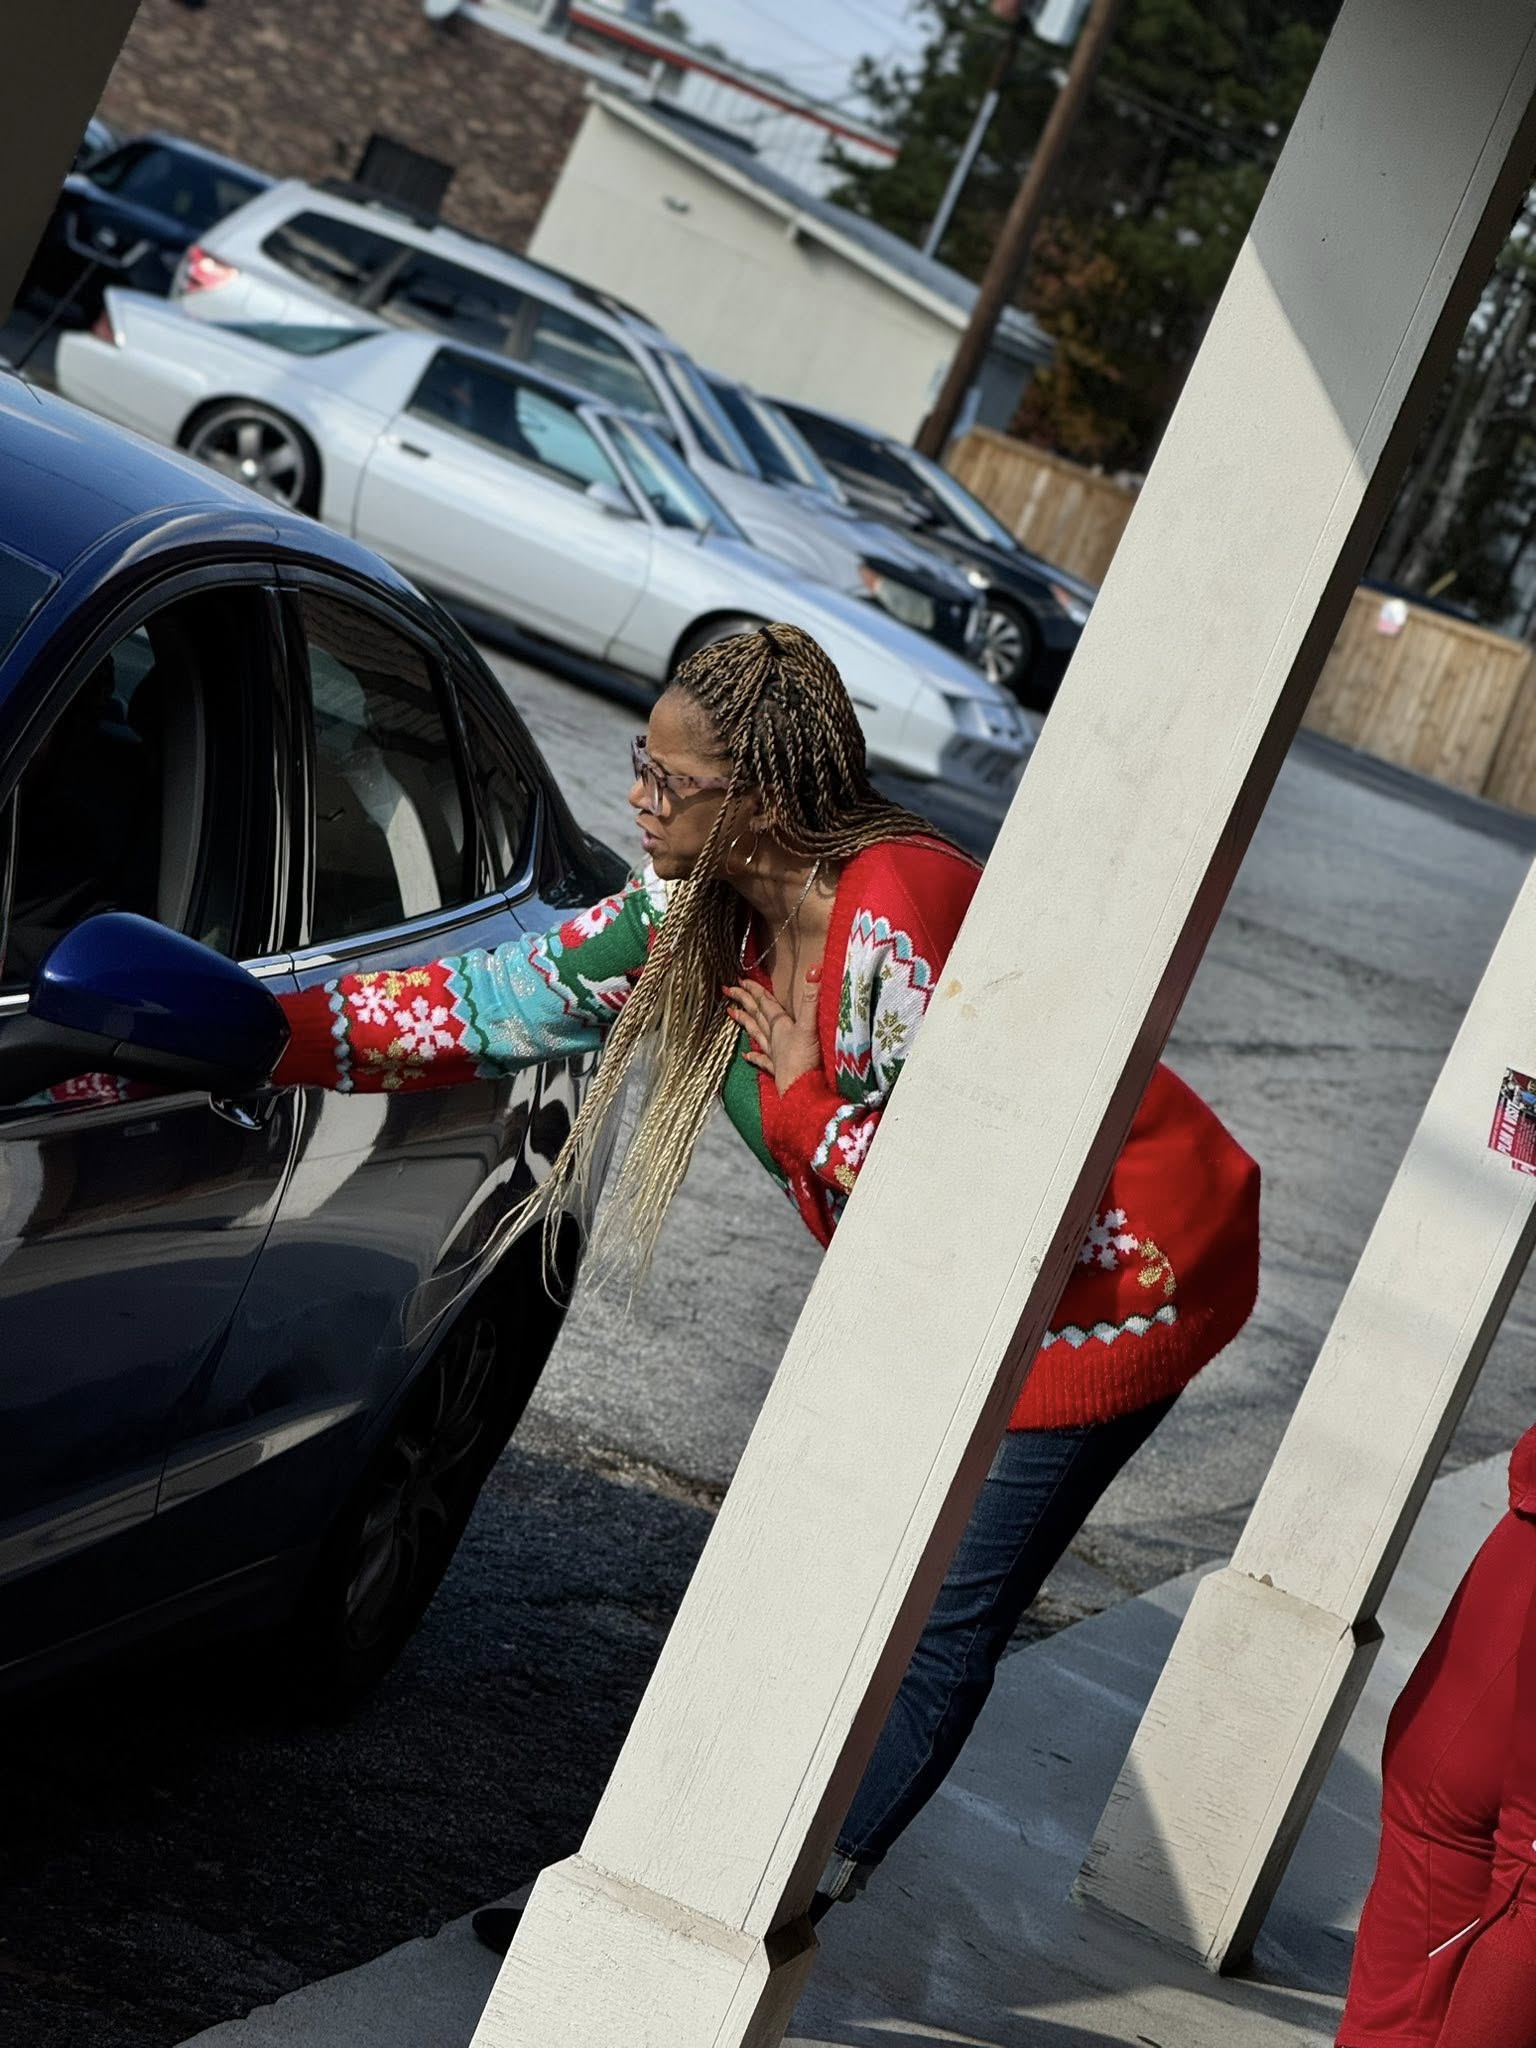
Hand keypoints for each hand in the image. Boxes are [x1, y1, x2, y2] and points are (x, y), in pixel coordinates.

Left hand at [724, 975, 821, 1094]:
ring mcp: (775, 1055)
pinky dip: (754, 1057)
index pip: (766, 1003)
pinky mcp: (778, 1071)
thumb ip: (812, 999)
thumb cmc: (805, 1061)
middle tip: (727, 990)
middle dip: (744, 1001)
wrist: (803, 1093)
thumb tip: (814, 969)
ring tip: (731, 1014)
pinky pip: (762, 1062)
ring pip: (756, 1034)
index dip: (754, 990)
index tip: (740, 980)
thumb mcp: (810, 1026)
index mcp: (781, 1026)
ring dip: (745, 1023)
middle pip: (757, 1015)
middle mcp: (775, 1038)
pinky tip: (746, 1056)